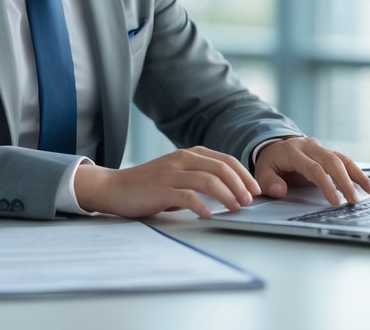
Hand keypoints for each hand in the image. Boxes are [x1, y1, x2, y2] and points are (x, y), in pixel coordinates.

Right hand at [74, 146, 261, 218]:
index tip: (255, 189)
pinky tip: (209, 215)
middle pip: (221, 167)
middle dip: (240, 184)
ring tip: (236, 208)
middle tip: (249, 201)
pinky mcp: (161, 190)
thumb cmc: (148, 185)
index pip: (225, 159)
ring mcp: (171, 173)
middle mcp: (181, 159)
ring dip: (227, 195)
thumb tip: (230, 192)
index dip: (244, 174)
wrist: (114, 187)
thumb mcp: (176, 174)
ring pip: (208, 180)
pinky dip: (201, 205)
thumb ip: (198, 177)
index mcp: (188, 154)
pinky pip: (187, 196)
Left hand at [254, 137, 369, 205]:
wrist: (275, 146)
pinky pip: (345, 160)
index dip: (326, 185)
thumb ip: (269, 182)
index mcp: (293, 152)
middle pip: (332, 162)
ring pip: (342, 158)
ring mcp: (321, 148)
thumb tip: (280, 191)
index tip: (335, 201)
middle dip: (345, 182)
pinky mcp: (328, 152)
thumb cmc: (271, 162)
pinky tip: (368, 185)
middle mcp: (310, 147)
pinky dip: (357, 172)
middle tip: (354, 200)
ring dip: (357, 175)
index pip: (314, 168)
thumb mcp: (262, 171)